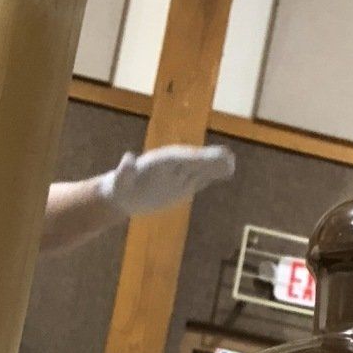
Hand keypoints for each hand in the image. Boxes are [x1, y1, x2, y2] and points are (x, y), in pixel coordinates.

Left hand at [98, 142, 234, 218]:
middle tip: (228, 158)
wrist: (123, 195)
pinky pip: (200, 179)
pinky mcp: (183, 185)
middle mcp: (172, 166)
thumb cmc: (120, 187)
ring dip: (214, 167)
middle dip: (208, 160)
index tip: (207, 157)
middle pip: (194, 161)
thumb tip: (127, 159)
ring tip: (232, 164)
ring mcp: (179, 175)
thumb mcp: (120, 181)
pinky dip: (212, 176)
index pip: (180, 158)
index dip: (194, 158)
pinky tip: (225, 172)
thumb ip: (124, 171)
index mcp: (160, 162)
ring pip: (200, 169)